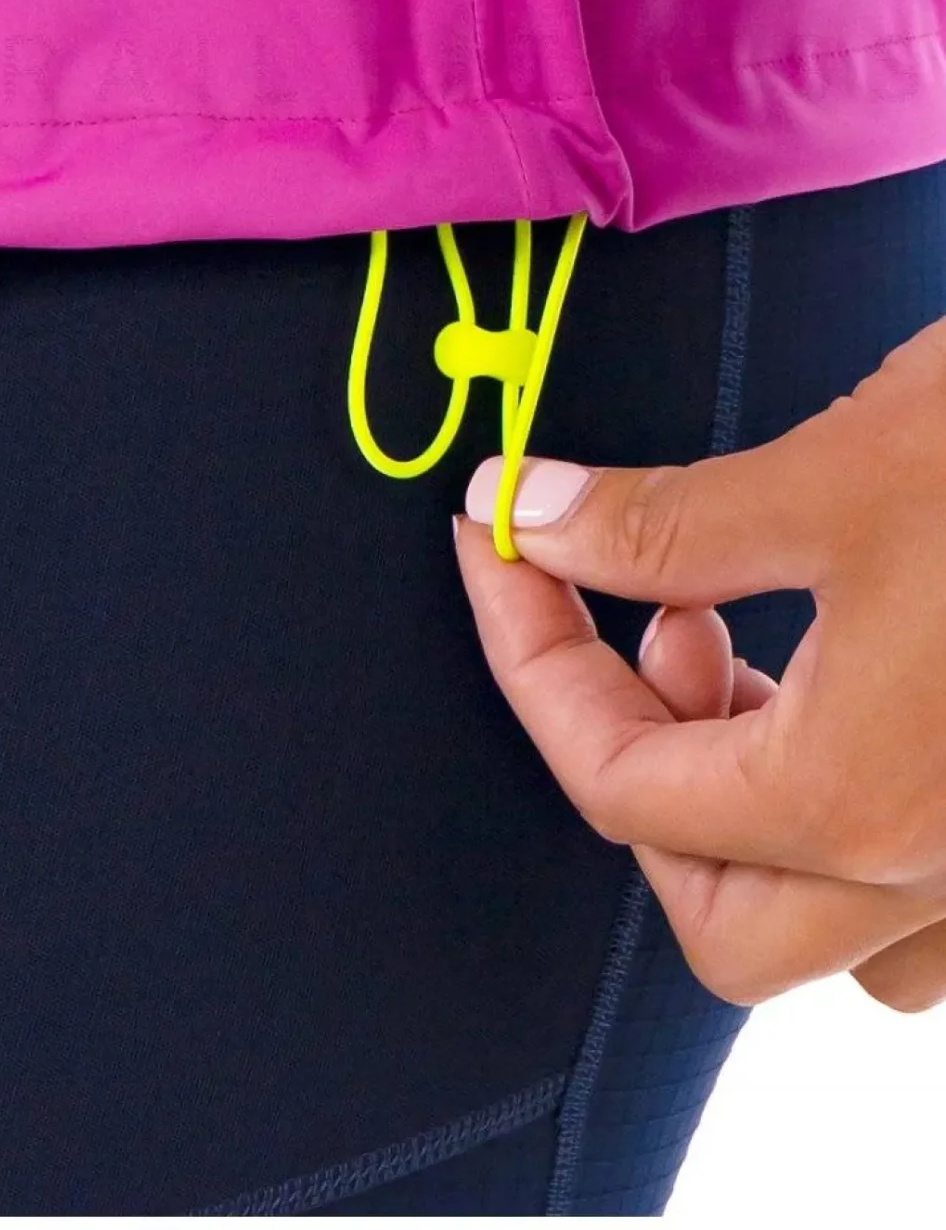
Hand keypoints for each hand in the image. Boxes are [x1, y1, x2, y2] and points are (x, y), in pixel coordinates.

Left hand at [453, 312, 945, 1009]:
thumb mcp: (832, 472)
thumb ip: (662, 524)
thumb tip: (525, 517)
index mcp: (860, 799)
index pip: (618, 785)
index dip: (530, 656)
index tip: (499, 548)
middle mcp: (937, 873)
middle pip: (714, 914)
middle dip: (636, 776)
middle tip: (629, 627)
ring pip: (825, 927)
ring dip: (743, 806)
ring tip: (736, 641)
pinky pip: (917, 899)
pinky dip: (841, 814)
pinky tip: (838, 677)